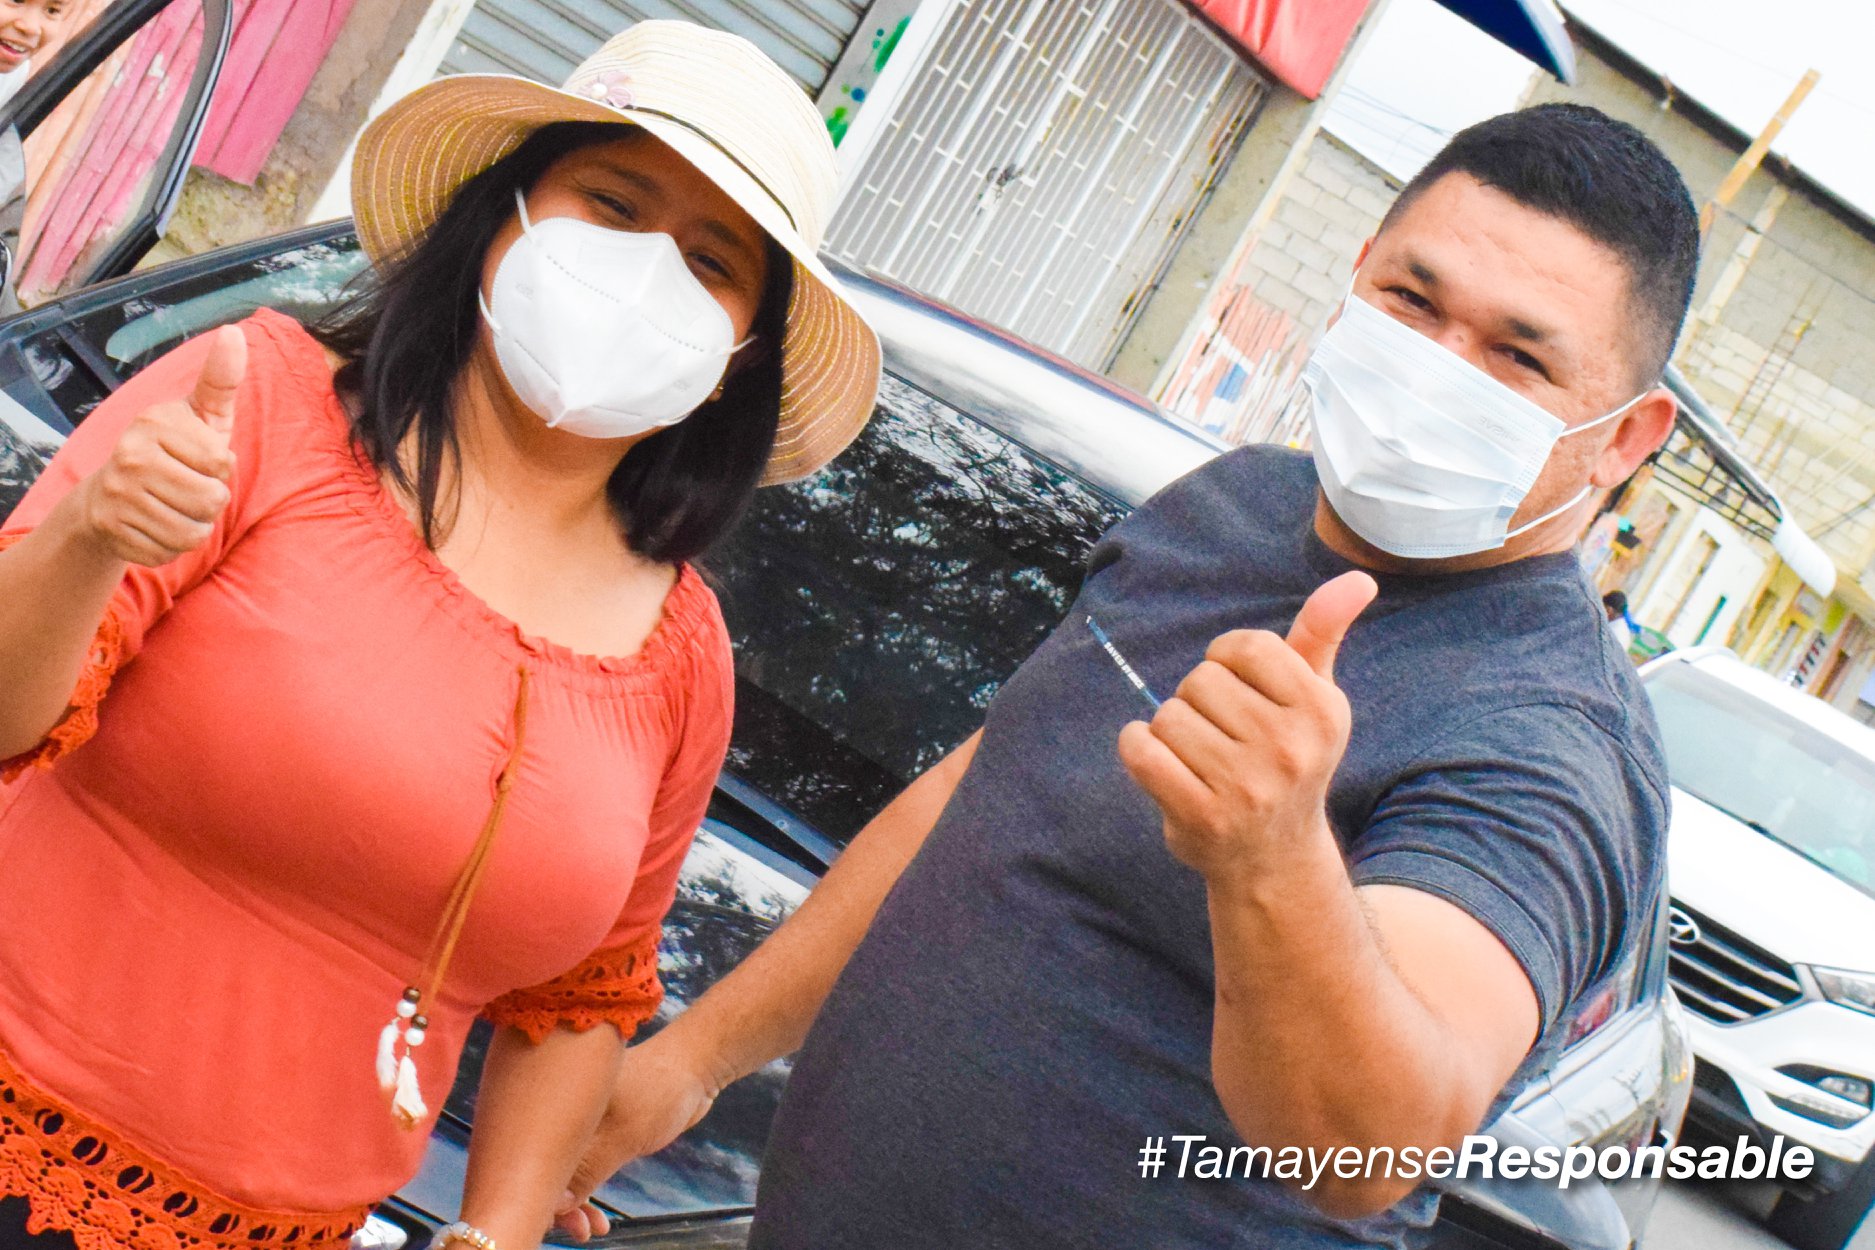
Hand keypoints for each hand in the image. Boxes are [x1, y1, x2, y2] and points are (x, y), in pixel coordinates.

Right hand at [72, 324, 244, 566]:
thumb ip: (221, 379)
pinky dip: (170, 547)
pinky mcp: (110, 529)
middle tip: (187, 489)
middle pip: (212, 502)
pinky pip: (168, 552)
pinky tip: (153, 526)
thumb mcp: (201, 415)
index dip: (221, 469)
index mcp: (155, 422)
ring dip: (194, 528)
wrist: (107, 496)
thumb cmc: (173, 451)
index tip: (197, 459)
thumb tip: (234, 332)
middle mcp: (130, 454)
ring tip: (173, 508)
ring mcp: (117, 493)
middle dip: (211, 504)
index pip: (223, 463)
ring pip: (193, 533)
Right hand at [553, 1030, 720, 1241]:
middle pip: (547, 1163)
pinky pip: (583, 1169)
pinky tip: (600, 1220)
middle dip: (559, 1202)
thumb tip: (557, 1204)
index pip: (536, 1151)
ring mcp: (580, 1123)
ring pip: (566, 1171)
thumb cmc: (660, 1087)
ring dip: (575, 1204)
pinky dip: (588, 1193)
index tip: (554, 1218)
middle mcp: (563, 1111)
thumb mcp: (625, 1131)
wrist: (694, 1068)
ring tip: (592, 1229)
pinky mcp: (597, 1133)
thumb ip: (590, 1169)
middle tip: (578, 1230)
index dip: (542, 1187)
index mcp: (560, 1098)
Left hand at [1117, 571, 1376, 885]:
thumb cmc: (1287, 759)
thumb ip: (1322, 634)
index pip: (1246, 645)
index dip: (1228, 661)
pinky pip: (1140, 750)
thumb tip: (1357, 579)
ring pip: (1167, 715)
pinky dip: (1137, 749)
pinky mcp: (1201, 816)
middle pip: (1201, 679)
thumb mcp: (1313, 698)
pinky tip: (1161, 765)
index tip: (1241, 692)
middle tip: (1225, 740)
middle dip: (1200, 701)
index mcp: (1321, 711)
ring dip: (1169, 730)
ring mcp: (1246, 787)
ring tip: (1200, 759)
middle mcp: (1290, 749)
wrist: (1274, 858)